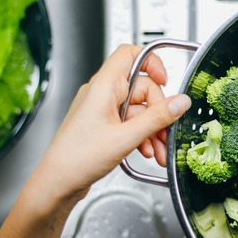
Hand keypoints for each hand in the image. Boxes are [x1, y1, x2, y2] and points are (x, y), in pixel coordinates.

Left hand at [26, 44, 190, 206]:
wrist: (57, 183)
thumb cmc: (77, 158)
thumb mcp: (125, 137)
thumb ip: (157, 118)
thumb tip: (180, 102)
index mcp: (103, 86)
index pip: (130, 54)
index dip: (152, 63)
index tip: (166, 80)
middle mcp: (102, 94)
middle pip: (142, 89)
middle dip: (158, 113)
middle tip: (166, 133)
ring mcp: (102, 110)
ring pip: (139, 111)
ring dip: (152, 130)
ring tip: (158, 151)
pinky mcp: (103, 126)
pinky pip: (130, 124)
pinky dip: (142, 137)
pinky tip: (146, 152)